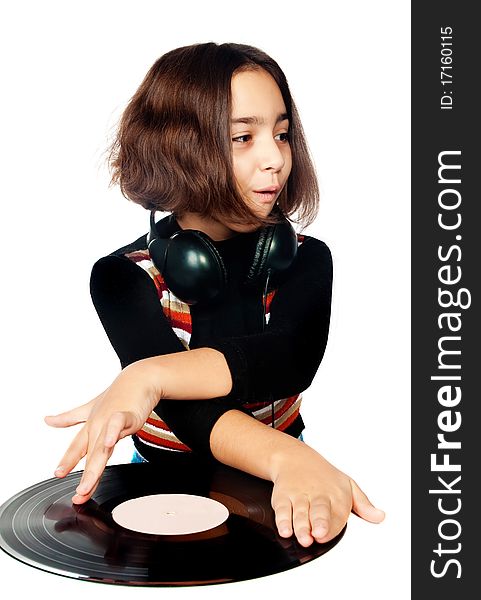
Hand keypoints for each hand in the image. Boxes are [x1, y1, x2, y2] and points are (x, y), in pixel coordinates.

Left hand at [45, 362, 158, 503]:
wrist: (139, 378)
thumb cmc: (118, 394)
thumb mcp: (90, 407)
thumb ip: (69, 417)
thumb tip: (46, 420)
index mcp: (90, 426)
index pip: (77, 447)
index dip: (67, 461)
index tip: (58, 474)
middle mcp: (98, 426)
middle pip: (90, 455)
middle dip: (85, 477)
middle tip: (79, 496)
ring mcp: (111, 420)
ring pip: (102, 447)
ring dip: (94, 467)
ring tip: (88, 485)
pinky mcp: (128, 415)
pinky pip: (118, 424)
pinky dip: (112, 433)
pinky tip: (108, 443)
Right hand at [270, 444, 384, 546]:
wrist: (294, 457)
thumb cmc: (324, 476)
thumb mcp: (348, 485)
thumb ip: (363, 504)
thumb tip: (379, 516)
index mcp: (336, 494)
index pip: (338, 514)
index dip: (332, 527)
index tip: (327, 535)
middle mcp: (317, 494)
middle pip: (319, 510)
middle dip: (319, 522)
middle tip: (319, 534)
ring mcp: (299, 495)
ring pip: (300, 512)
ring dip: (301, 526)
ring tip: (303, 537)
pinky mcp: (283, 496)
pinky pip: (282, 509)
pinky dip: (283, 520)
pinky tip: (286, 529)